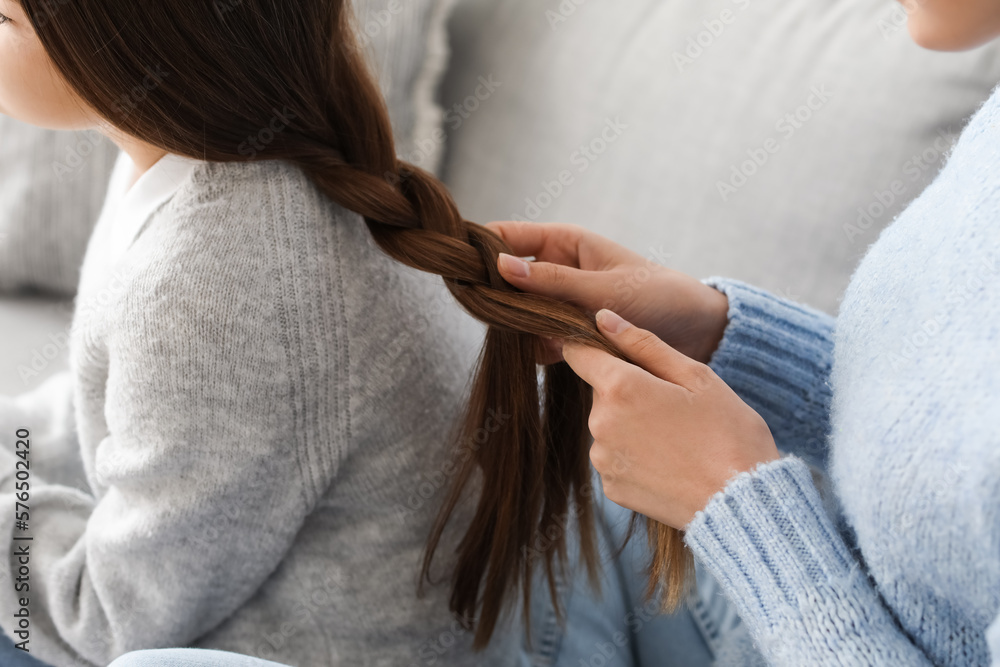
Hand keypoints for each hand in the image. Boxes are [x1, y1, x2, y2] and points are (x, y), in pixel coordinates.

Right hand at [486, 221, 729, 365]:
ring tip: (521, 332)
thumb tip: (500, 265)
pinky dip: (534, 347)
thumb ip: (552, 282)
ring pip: (519, 311)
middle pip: (507, 276)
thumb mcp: (604, 288)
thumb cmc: (657, 297)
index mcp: (565, 243)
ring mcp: (560, 304)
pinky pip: (537, 339)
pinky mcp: (567, 334)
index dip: (480, 246)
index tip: (456, 263)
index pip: (508, 236)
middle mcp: (557, 270)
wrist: (698, 334)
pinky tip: (540, 354)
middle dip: (494, 291)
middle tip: (482, 308)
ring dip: (516, 323)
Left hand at [564, 308, 779, 529]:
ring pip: (608, 425)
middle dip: (628, 391)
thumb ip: (643, 343)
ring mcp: (603, 459)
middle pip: (601, 392)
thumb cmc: (727, 432)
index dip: (593, 347)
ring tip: (676, 437)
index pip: (578, 353)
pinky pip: (615, 458)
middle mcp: (600, 423)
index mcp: (620, 387)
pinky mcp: (611, 487)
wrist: (741, 501)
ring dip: (631, 424)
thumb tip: (603, 319)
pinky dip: (635, 456)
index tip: (614, 353)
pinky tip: (669, 462)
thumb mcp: (695, 376)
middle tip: (673, 405)